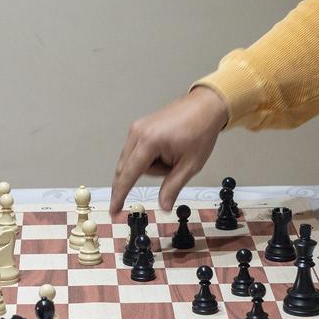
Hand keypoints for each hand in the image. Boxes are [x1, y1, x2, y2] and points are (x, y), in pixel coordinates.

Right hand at [110, 86, 228, 215]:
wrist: (205, 106)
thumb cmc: (201, 132)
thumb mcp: (190, 165)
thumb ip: (173, 187)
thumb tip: (162, 208)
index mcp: (150, 142)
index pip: (129, 174)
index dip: (120, 195)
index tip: (113, 211)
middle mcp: (137, 133)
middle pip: (129, 168)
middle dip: (151, 173)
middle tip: (174, 167)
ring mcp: (136, 127)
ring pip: (133, 160)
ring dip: (151, 165)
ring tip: (175, 155)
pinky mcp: (139, 126)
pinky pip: (136, 151)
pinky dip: (149, 157)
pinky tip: (167, 150)